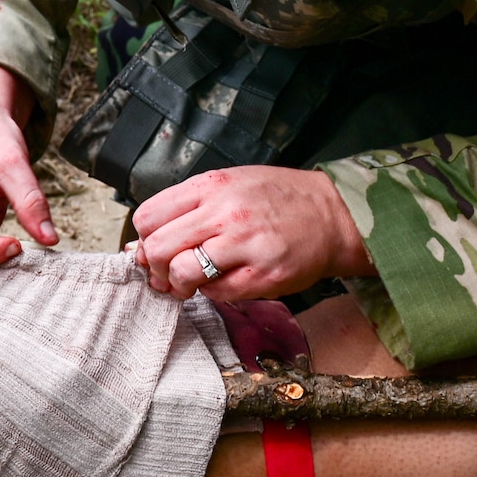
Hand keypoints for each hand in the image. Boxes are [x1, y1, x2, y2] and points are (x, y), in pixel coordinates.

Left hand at [130, 166, 373, 301]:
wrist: (333, 215)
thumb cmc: (278, 198)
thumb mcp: (230, 183)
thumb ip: (189, 207)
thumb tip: (145, 242)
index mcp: (211, 186)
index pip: (149, 216)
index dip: (143, 239)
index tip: (150, 249)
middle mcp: (225, 213)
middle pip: (157, 248)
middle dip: (154, 268)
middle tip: (165, 274)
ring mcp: (245, 245)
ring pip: (182, 272)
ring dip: (179, 285)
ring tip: (190, 283)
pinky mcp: (264, 275)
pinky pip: (217, 293)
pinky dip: (212, 293)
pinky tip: (222, 282)